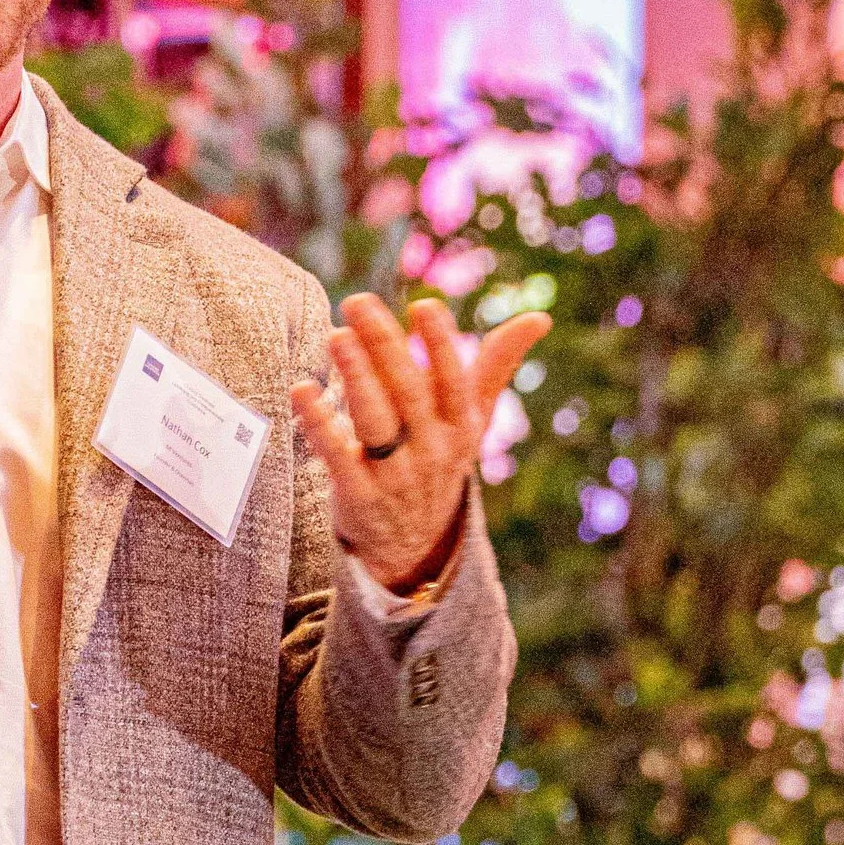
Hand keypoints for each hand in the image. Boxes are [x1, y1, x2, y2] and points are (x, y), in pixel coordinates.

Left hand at [288, 292, 550, 589]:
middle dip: (384, 346)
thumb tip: (540, 319)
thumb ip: (497, 365)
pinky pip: (337, 456)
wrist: (414, 543)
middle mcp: (431, 451)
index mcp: (461, 427)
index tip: (425, 305)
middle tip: (357, 302)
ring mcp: (394, 476)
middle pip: (408, 393)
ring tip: (336, 336)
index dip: (442, 346)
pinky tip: (303, 390)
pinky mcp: (357, 495)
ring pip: (376, 421)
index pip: (455, 382)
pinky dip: (319, 423)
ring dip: (356, 377)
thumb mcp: (472, 419)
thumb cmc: (439, 457)